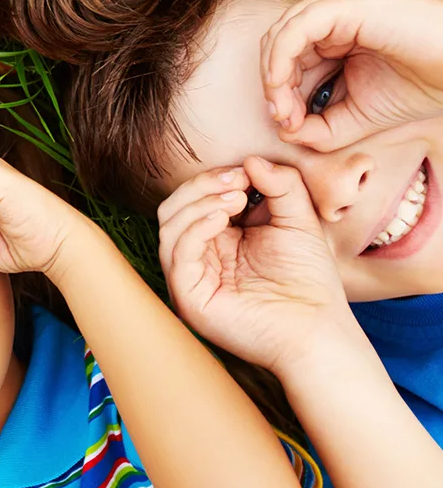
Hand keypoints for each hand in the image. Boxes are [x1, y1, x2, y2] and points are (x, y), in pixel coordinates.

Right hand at [158, 158, 351, 374]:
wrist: (318, 328)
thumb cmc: (309, 280)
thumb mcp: (298, 219)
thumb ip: (281, 185)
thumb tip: (252, 159)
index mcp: (217, 239)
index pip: (195, 199)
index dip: (213, 178)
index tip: (245, 170)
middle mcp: (198, 257)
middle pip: (174, 207)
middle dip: (202, 186)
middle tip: (237, 180)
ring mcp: (191, 277)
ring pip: (169, 225)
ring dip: (199, 203)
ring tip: (235, 198)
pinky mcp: (189, 296)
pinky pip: (177, 253)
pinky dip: (195, 227)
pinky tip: (222, 218)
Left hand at [262, 0, 442, 149]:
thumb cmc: (419, 85)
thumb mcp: (358, 115)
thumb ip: (320, 127)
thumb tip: (285, 132)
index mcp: (333, 30)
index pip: (286, 57)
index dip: (278, 93)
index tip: (288, 126)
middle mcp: (330, 10)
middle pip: (277, 46)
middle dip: (274, 88)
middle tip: (285, 122)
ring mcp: (335, 2)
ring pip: (280, 36)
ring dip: (275, 79)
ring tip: (286, 113)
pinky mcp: (342, 3)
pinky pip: (294, 30)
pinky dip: (280, 61)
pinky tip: (281, 88)